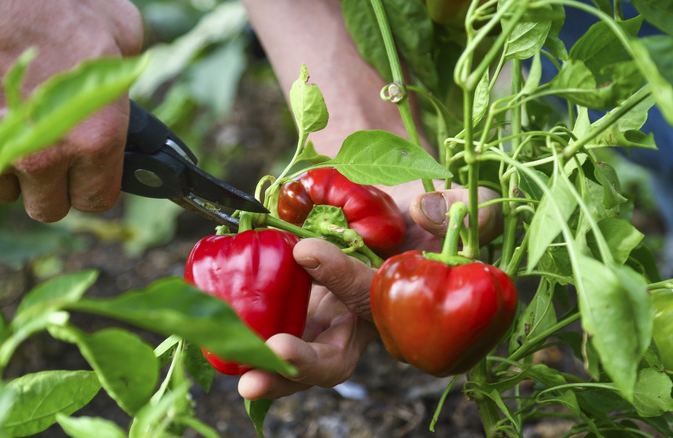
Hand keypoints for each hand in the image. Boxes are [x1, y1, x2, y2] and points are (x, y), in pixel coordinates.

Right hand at [0, 0, 142, 221]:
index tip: (92, 172)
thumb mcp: (116, 29)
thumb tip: (131, 88)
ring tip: (22, 137)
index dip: (96, 185)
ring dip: (15, 176)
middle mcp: (48, 155)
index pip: (99, 198)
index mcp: (95, 136)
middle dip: (55, 187)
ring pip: (7, 194)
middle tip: (57, 156)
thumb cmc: (46, 6)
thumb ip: (129, 74)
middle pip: (51, 207)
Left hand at [238, 184, 502, 399]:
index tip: (306, 249)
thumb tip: (428, 210)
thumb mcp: (448, 207)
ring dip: (268, 369)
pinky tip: (214, 331)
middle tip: (271, 358)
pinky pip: (271, 335)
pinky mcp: (298, 313)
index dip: (342, 276)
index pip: (369, 294)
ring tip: (238, 370)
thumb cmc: (418, 213)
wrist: (383, 210)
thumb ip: (458, 210)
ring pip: (297, 361)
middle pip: (334, 358)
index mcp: (397, 300)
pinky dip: (245, 338)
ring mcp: (325, 322)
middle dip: (303, 365)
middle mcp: (359, 323)